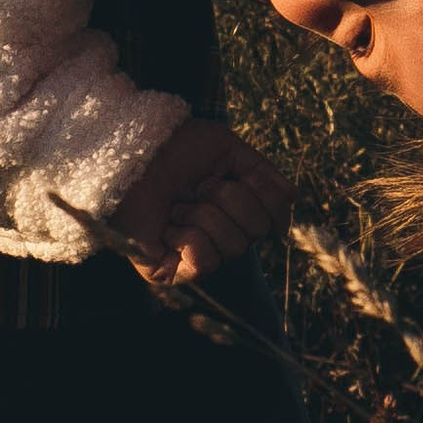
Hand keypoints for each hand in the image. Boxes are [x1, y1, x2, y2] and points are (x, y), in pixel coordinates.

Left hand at [109, 115, 291, 287]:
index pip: (272, 216)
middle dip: (226, 200)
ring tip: (175, 206)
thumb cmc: (172, 148)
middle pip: (256, 231)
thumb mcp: (226, 149)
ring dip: (202, 216)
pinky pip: (205, 263)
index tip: (220, 175)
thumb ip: (263, 174)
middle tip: (195, 188)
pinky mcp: (170, 274)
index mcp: (234, 211)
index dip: (257, 193)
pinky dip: (189, 238)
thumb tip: (294, 200)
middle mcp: (219, 236)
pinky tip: (168, 227)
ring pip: (232, 246)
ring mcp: (195, 258)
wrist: (129, 154)